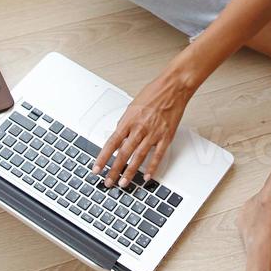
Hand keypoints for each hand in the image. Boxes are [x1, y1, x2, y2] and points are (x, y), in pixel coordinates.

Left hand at [93, 71, 192, 186]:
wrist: (173, 87)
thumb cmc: (154, 93)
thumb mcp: (132, 106)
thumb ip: (125, 123)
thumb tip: (119, 137)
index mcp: (129, 120)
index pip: (111, 143)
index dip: (103, 158)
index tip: (97, 169)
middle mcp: (139, 128)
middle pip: (123, 153)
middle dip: (114, 170)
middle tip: (108, 182)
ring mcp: (153, 133)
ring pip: (138, 157)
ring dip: (130, 172)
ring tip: (124, 183)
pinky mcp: (166, 136)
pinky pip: (157, 155)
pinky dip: (151, 167)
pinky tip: (147, 176)